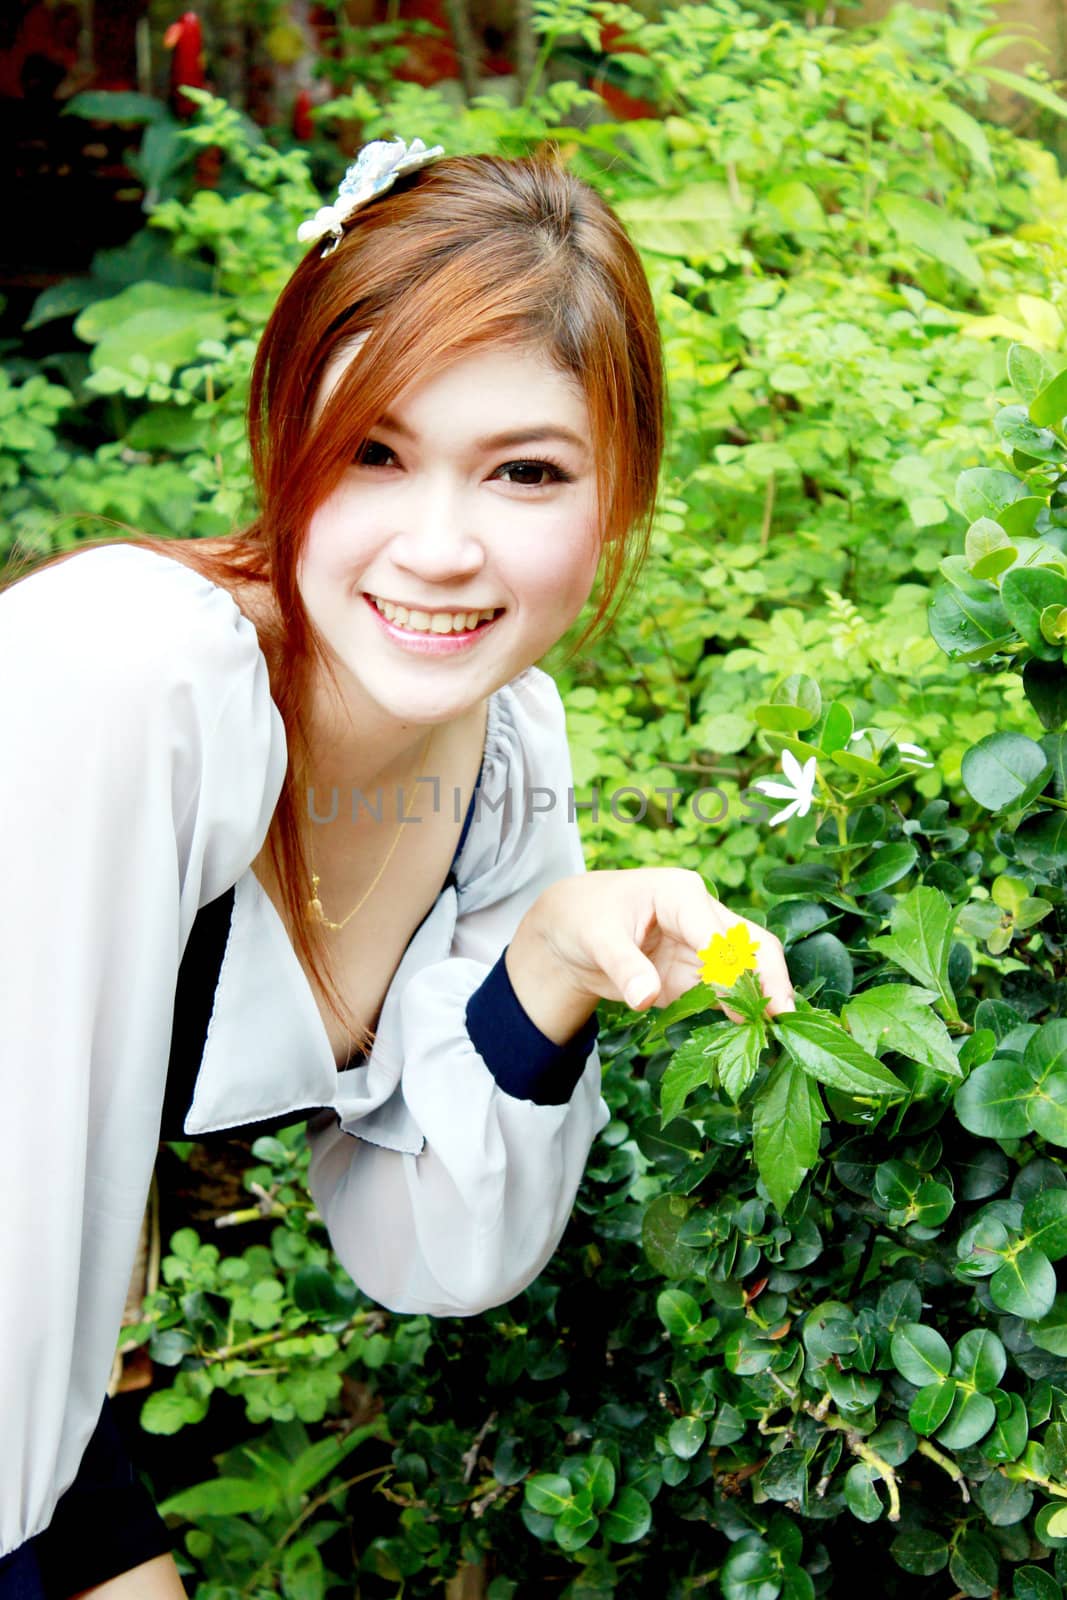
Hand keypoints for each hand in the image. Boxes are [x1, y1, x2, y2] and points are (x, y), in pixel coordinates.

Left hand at [505, 868, 793, 1044]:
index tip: (745, 1003)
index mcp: (681, 894)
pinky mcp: (695, 975)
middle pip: (751, 946)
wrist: (570, 929)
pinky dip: (738, 1015)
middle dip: (770, 980)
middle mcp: (702, 917)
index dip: (735, 968)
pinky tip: (748, 1039)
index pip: (717, 932)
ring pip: (746, 973)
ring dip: (759, 1002)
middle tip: (781, 1017)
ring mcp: (702, 948)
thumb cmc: (584, 917)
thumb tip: (645, 996)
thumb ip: (623, 966)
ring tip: (772, 1036)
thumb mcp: (595, 937)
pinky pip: (725, 995)